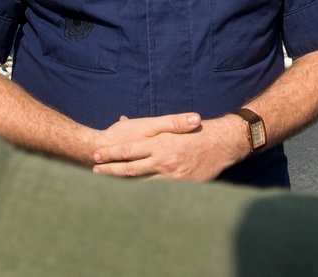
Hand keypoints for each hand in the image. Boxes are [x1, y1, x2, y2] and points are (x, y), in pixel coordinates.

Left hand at [92, 114, 247, 180]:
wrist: (223, 143)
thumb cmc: (198, 131)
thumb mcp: (173, 124)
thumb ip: (148, 125)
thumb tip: (124, 121)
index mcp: (160, 142)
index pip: (129, 150)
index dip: (111, 154)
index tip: (96, 156)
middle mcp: (163, 159)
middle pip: (130, 168)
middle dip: (110, 171)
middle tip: (94, 172)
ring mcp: (171, 175)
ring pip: (140, 183)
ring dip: (122, 184)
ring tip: (106, 186)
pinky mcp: (180, 186)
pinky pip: (156, 192)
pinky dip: (142, 194)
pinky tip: (131, 196)